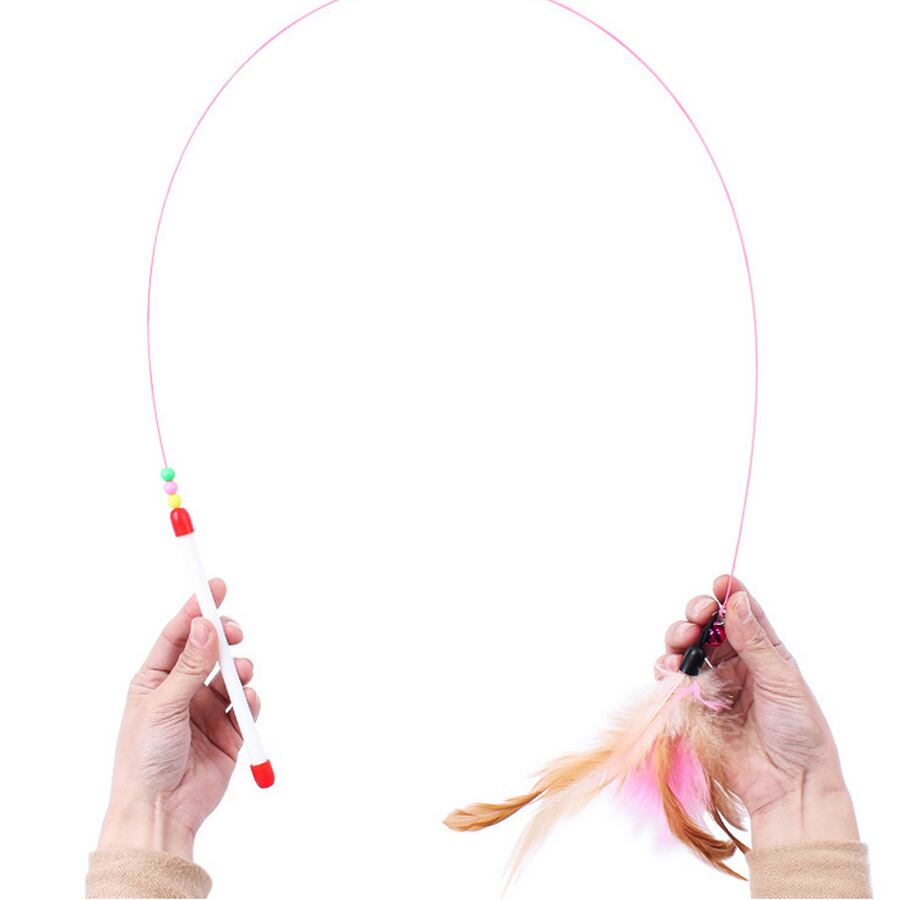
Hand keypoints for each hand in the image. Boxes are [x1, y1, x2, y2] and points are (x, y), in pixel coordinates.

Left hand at [98, 578, 258, 860]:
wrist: (160, 812)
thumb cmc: (144, 759)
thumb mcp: (163, 705)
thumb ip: (190, 665)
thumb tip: (205, 624)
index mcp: (157, 679)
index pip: (179, 634)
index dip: (197, 609)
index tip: (215, 586)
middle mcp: (183, 690)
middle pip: (211, 649)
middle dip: (225, 637)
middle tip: (234, 632)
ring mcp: (207, 710)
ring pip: (232, 674)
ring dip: (240, 668)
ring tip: (242, 675)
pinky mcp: (229, 731)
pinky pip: (246, 704)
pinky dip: (250, 699)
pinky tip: (247, 702)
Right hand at [656, 575, 858, 848]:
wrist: (787, 784)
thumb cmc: (798, 732)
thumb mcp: (782, 679)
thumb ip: (754, 641)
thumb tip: (737, 601)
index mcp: (763, 653)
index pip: (742, 615)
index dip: (729, 595)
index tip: (720, 582)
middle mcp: (735, 664)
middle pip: (707, 628)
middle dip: (697, 614)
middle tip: (698, 615)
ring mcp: (712, 684)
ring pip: (685, 649)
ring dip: (679, 639)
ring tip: (683, 642)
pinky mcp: (693, 706)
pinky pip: (671, 680)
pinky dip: (665, 668)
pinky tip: (671, 668)